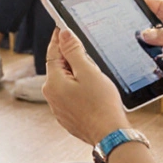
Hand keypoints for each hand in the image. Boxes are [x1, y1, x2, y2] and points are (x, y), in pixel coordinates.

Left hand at [43, 28, 128, 145]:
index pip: (53, 53)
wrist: (111, 135)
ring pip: (65, 82)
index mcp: (53, 83)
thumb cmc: (102, 105)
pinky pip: (70, 95)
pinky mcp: (68, 116)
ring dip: (76, 74)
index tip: (62, 28)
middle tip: (85, 52)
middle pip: (59, 67)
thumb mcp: (88, 72)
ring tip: (93, 75)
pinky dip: (78, 88)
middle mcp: (51, 95)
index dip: (59, 39)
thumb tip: (63, 35)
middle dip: (70, 58)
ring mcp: (59, 107)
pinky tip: (92, 91)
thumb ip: (74, 51)